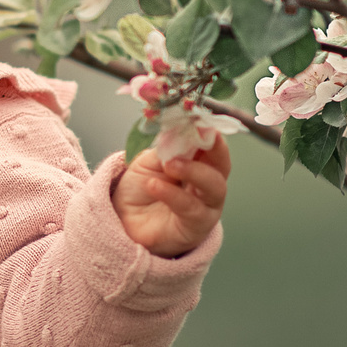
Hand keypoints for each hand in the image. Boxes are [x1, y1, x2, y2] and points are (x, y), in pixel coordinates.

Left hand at [112, 135, 231, 256]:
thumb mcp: (148, 161)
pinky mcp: (195, 226)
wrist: (124, 221)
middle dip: (213, 148)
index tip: (199, 119)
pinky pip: (190, 208)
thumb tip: (178, 130)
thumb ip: (165, 149)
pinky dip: (172, 195)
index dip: (208, 132)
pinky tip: (154, 185)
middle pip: (222, 165)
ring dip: (193, 171)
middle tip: (196, 135)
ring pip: (214, 186)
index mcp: (198, 163)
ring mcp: (205, 206)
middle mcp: (208, 184)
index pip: (212, 145)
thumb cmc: (141, 190)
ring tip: (169, 164)